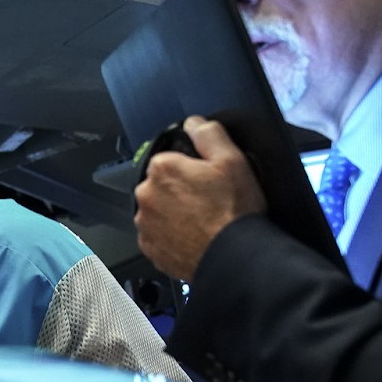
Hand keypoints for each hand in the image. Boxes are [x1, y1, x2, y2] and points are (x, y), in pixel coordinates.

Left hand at [133, 115, 266, 278]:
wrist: (234, 257)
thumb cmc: (234, 211)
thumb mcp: (232, 159)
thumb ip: (208, 134)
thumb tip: (193, 123)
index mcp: (162, 169)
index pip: (170, 160)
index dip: (191, 169)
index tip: (207, 180)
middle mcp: (146, 196)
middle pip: (161, 186)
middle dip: (180, 190)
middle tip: (208, 202)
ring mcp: (146, 225)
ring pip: (158, 211)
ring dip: (174, 213)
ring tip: (202, 222)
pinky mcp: (151, 249)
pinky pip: (158, 236)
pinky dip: (172, 236)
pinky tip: (194, 237)